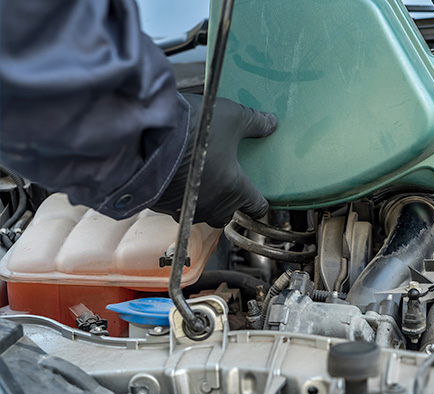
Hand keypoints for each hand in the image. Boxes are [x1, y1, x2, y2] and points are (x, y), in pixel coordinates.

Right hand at [151, 93, 276, 227]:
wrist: (144, 136)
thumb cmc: (193, 130)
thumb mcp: (233, 118)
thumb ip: (255, 123)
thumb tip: (270, 122)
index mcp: (235, 190)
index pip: (257, 207)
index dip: (260, 202)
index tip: (259, 197)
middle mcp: (212, 205)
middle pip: (227, 214)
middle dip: (230, 203)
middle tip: (228, 184)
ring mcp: (186, 208)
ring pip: (201, 213)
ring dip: (205, 200)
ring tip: (202, 179)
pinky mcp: (162, 205)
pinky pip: (178, 206)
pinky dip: (182, 195)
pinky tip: (179, 177)